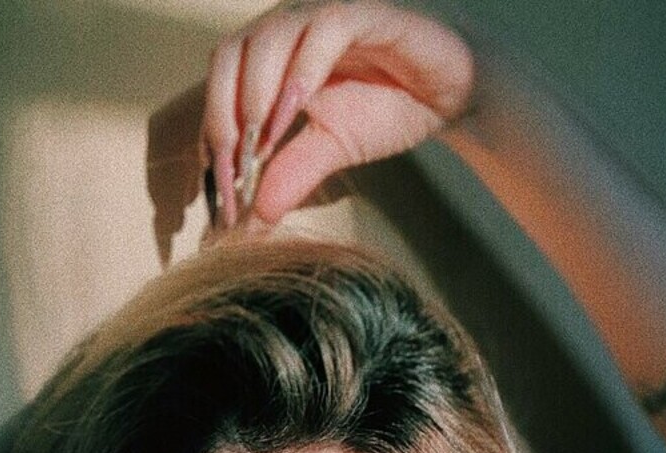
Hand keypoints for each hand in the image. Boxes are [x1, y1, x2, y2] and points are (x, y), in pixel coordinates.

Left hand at [147, 0, 475, 260]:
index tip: (223, 197)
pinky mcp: (361, 12)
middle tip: (235, 170)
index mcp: (271, 61)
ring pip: (267, 39)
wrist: (450, 89)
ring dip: (257, 94)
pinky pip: (322, 30)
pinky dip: (303, 68)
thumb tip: (255, 220)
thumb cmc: (389, 105)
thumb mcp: (333, 149)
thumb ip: (292, 173)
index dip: (214, 141)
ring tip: (263, 143)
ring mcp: (320, 16)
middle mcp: (288, 30)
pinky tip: (300, 107)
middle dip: (223, 117)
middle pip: (229, 57)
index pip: (221, 91)